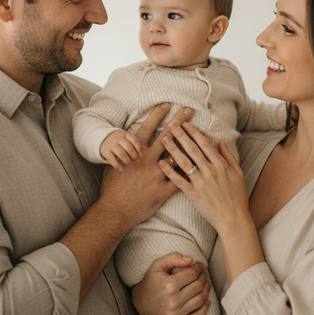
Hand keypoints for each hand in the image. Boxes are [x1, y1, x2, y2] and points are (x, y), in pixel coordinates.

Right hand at [98, 104, 193, 229]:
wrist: (115, 210)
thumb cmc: (112, 188)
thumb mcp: (113, 164)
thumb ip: (123, 152)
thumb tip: (125, 139)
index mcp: (135, 153)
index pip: (148, 128)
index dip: (158, 114)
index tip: (167, 104)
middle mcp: (147, 161)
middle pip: (167, 137)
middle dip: (179, 122)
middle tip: (189, 111)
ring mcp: (156, 176)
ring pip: (178, 157)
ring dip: (190, 145)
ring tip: (201, 135)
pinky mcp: (162, 191)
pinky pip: (181, 180)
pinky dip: (191, 173)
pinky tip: (201, 166)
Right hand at [101, 130, 146, 170]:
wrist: (101, 138)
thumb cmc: (118, 140)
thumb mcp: (127, 139)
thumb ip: (136, 144)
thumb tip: (146, 150)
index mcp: (124, 134)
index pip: (134, 140)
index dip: (139, 148)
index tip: (141, 155)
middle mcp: (118, 138)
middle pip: (129, 148)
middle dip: (134, 156)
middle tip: (135, 161)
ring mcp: (111, 144)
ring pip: (121, 154)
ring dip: (127, 161)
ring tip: (130, 165)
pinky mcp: (105, 151)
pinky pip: (112, 160)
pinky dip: (117, 165)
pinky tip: (121, 169)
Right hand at [132, 252, 210, 314]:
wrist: (140, 302)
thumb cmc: (151, 281)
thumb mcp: (158, 265)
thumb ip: (173, 258)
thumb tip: (191, 259)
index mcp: (168, 285)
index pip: (192, 274)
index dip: (199, 268)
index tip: (200, 266)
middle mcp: (172, 301)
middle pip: (198, 286)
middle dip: (204, 277)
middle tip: (204, 273)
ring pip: (200, 300)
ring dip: (206, 290)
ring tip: (206, 283)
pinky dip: (204, 310)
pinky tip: (206, 301)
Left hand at [158, 121, 249, 233]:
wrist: (233, 219)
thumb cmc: (237, 196)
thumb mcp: (238, 173)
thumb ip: (229, 156)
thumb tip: (221, 141)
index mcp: (221, 165)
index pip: (205, 143)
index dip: (194, 132)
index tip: (185, 123)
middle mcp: (210, 171)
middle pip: (192, 149)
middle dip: (181, 135)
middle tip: (171, 124)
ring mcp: (200, 183)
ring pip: (184, 162)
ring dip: (173, 148)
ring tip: (164, 138)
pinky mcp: (192, 194)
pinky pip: (178, 180)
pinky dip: (169, 170)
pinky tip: (161, 162)